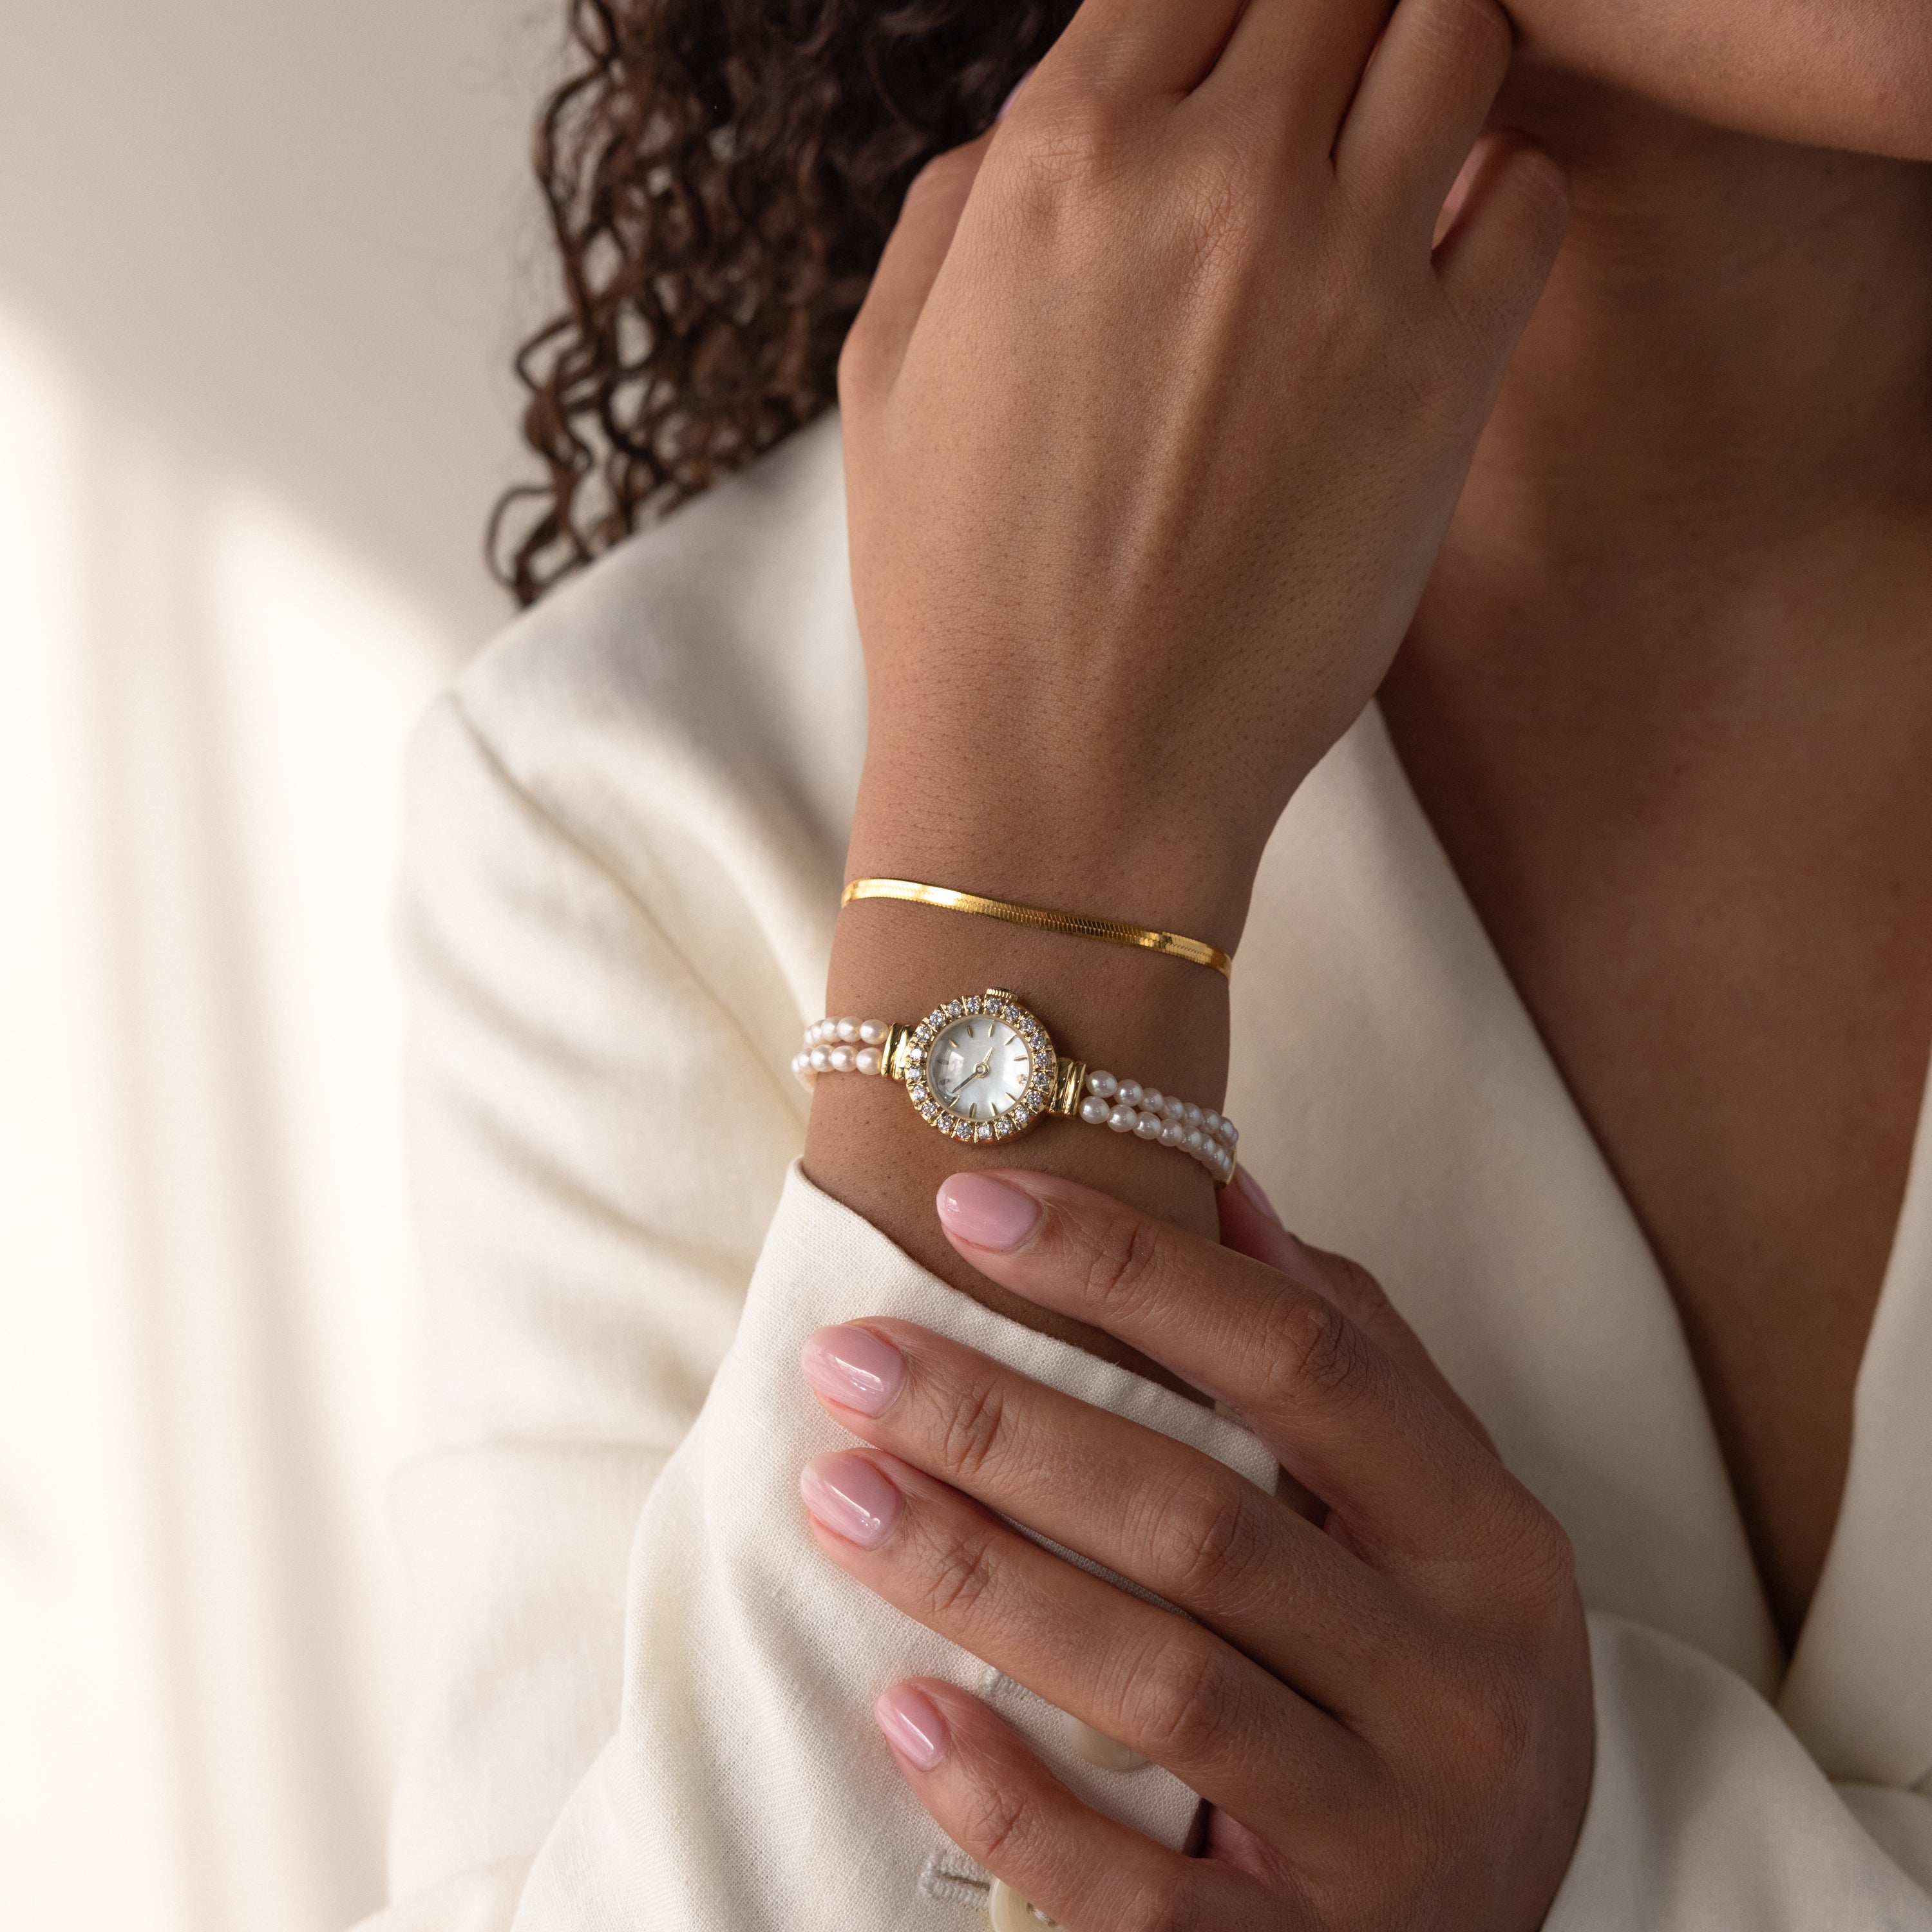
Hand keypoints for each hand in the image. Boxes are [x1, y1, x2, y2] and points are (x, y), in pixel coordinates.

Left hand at [797, 1168, 1593, 1929]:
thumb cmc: (1426, 1674)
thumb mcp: (1434, 1519)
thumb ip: (1345, 1353)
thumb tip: (1224, 1181)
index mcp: (1486, 1542)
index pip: (1302, 1361)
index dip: (1133, 1268)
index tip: (972, 1205)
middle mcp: (1458, 1686)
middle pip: (1205, 1522)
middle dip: (1008, 1427)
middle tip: (850, 1360)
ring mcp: (1389, 1840)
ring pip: (1161, 1690)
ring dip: (980, 1582)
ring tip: (839, 1493)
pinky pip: (1139, 1895)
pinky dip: (1011, 1804)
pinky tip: (903, 1710)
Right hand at [839, 0, 1568, 946]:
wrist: (1064, 777)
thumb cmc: (959, 596)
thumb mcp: (889, 375)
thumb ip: (961, 206)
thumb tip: (1043, 127)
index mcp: (1055, 161)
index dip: (1220, 5)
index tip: (1235, 59)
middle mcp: (1209, 180)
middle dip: (1329, 25)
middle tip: (1318, 110)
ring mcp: (1341, 272)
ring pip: (1456, 33)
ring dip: (1431, 71)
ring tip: (1393, 159)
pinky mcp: (1440, 378)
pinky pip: (1527, 196)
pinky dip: (1500, 196)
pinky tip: (1443, 261)